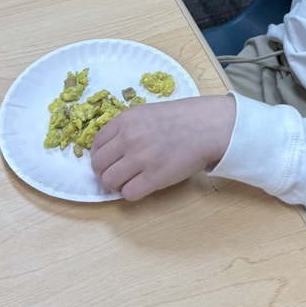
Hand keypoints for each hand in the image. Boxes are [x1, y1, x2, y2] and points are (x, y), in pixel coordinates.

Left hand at [91, 93, 235, 200]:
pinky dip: (132, 193)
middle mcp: (129, 138)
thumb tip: (111, 151)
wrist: (209, 127)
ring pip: (109, 181)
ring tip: (130, 181)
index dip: (101, 156)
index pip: (96, 144)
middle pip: (98, 165)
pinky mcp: (154, 178)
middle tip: (119, 174)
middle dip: (105, 172)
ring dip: (116, 185)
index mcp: (126, 120)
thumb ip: (128, 128)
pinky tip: (143, 185)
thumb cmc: (182, 119)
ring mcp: (141, 158)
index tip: (110, 161)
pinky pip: (128, 194)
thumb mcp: (148, 113)